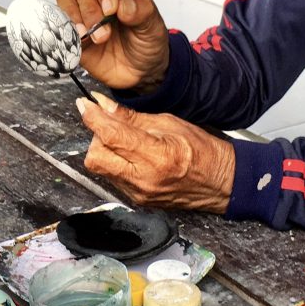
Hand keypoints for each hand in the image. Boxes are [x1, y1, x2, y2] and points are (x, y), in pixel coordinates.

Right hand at [55, 0, 169, 90]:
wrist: (140, 72)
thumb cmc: (147, 43)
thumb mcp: (153, 27)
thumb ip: (141, 13)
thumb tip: (123, 6)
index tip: (111, 9)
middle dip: (91, 11)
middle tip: (104, 35)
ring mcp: (84, 13)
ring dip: (75, 17)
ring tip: (91, 38)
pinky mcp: (73, 31)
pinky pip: (58, 21)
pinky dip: (65, 29)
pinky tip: (80, 42)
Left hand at [77, 93, 235, 212]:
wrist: (220, 182)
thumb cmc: (201, 151)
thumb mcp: (167, 123)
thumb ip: (130, 116)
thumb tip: (102, 104)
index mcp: (155, 155)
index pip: (110, 134)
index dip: (93, 117)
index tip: (85, 105)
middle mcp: (143, 179)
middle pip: (95, 157)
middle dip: (97, 138)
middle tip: (111, 127)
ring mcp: (138, 193)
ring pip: (101, 169)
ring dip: (105, 151)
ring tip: (126, 142)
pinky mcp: (137, 201)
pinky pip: (112, 179)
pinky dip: (115, 164)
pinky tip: (131, 157)